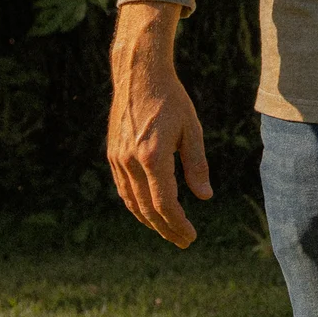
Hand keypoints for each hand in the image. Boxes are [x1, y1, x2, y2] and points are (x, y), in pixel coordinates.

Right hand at [107, 1, 210, 247]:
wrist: (138, 75)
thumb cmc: (172, 100)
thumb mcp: (193, 130)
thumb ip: (197, 165)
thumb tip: (205, 197)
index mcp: (153, 157)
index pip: (164, 203)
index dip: (178, 224)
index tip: (191, 236)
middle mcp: (131, 162)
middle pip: (146, 208)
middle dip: (165, 228)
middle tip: (183, 241)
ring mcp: (118, 158)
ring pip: (131, 201)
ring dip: (149, 220)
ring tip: (168, 230)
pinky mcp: (112, 154)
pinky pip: (123, 188)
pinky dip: (136, 204)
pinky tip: (149, 209)